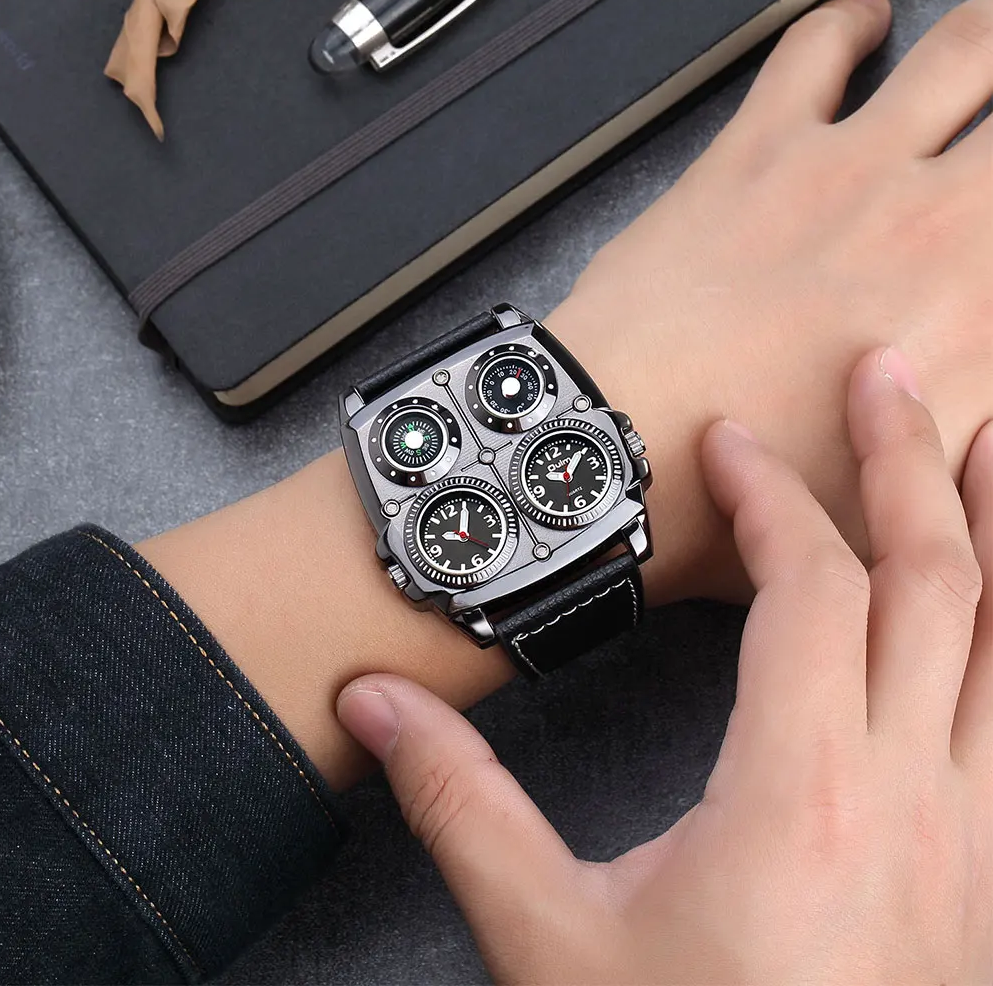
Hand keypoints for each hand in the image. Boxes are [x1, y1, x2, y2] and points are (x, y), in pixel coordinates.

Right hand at [338, 347, 991, 983]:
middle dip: (908, 462)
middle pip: (937, 584)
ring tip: (991, 440)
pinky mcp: (989, 872)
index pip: (809, 587)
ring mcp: (976, 837)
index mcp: (801, 793)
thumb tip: (372, 704)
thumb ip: (458, 802)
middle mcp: (914, 797)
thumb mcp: (545, 935)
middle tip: (886, 372)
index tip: (726, 441)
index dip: (768, 495)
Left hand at [550, 0, 992, 601]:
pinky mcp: (758, 151)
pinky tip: (861, 17)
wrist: (625, 453)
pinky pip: (814, 54)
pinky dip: (844, 26)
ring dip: (990, 41)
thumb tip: (976, 366)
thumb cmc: (751, 494)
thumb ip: (966, 421)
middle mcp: (940, 219)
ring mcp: (850, 169)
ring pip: (964, 55)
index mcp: (982, 304)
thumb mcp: (901, 504)